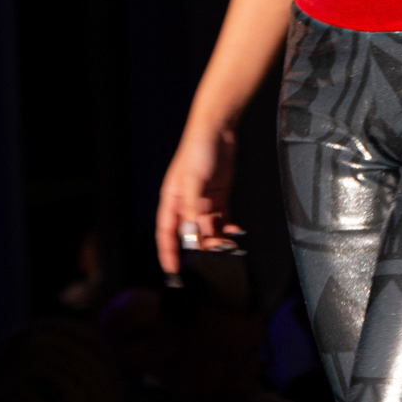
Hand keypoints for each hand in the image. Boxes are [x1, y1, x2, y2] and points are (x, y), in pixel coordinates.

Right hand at [155, 123, 243, 275]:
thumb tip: (191, 236)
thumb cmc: (197, 150)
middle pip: (190, 234)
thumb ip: (192, 209)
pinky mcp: (218, 197)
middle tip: (213, 257)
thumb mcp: (192, 181)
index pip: (166, 233)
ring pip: (207, 229)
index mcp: (172, 200)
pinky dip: (227, 229)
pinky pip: (221, 219)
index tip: (173, 272)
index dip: (168, 253)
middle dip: (200, 248)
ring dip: (216, 240)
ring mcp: (202, 201)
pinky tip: (235, 234)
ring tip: (228, 246)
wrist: (218, 129)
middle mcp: (186, 204)